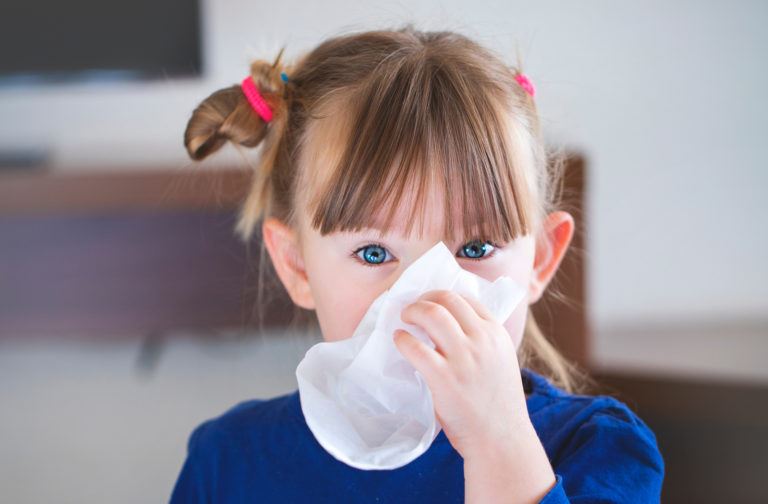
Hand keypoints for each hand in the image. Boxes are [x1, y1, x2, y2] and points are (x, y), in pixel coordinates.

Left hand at [393, 289, 531, 459]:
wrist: (501, 439)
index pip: (467, 298)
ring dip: (412, 311)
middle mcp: (482, 340)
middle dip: (425, 298)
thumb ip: (483, 342)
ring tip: (404, 319)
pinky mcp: (443, 377)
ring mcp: (463, 357)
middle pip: (447, 299)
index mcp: (497, 334)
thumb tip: (451, 325)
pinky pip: (415, 347)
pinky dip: (402, 339)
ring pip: (431, 314)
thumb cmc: (497, 404)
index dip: (443, 296)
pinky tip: (399, 340)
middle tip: (412, 309)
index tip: (430, 301)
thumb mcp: (501, 361)